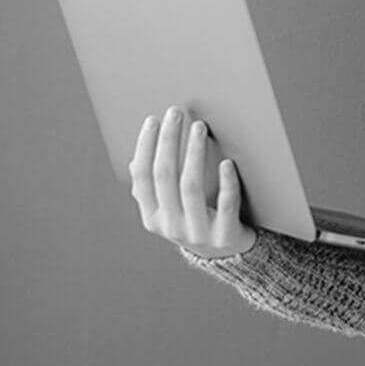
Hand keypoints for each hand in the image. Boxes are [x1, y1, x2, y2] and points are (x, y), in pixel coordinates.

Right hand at [128, 107, 255, 258]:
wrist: (226, 252)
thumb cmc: (195, 217)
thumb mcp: (169, 207)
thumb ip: (154, 186)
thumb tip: (135, 159)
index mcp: (153, 217)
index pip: (142, 177)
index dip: (145, 147)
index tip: (153, 119)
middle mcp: (171, 226)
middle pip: (165, 177)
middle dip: (168, 141)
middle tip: (176, 113)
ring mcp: (198, 233)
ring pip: (191, 187)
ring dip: (194, 153)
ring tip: (199, 127)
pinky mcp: (225, 235)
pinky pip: (225, 205)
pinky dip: (226, 183)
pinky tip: (228, 162)